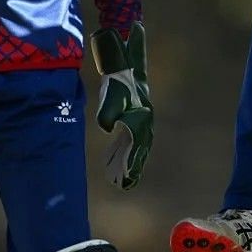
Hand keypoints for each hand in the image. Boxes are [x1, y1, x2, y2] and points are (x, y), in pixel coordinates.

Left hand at [93, 22, 152, 189]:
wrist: (125, 66)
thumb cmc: (117, 83)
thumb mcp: (111, 98)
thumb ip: (108, 114)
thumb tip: (107, 128)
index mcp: (141, 119)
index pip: (137, 146)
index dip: (132, 162)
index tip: (127, 178)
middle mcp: (145, 122)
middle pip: (140, 149)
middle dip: (134, 166)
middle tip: (127, 184)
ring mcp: (142, 120)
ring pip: (139, 145)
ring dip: (132, 161)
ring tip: (125, 178)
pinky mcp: (136, 118)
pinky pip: (133, 139)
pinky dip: (127, 151)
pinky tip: (117, 160)